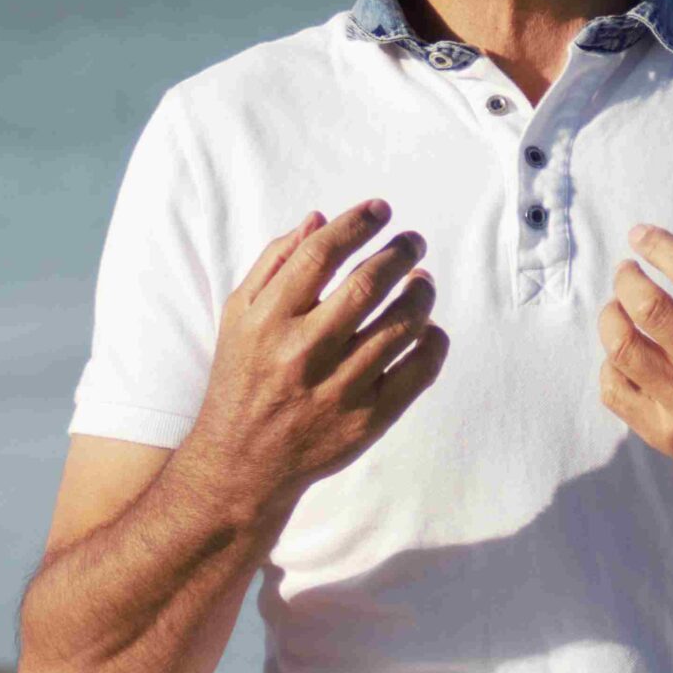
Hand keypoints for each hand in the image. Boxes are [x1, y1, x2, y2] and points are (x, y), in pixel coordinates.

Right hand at [182, 198, 448, 510]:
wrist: (243, 462)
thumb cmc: (243, 378)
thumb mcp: (239, 316)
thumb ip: (274, 264)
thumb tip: (318, 219)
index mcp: (268, 321)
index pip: (319, 255)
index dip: (356, 224)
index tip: (380, 210)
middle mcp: (303, 353)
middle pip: (367, 285)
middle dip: (399, 253)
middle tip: (413, 242)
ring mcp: (339, 388)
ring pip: (400, 326)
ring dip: (421, 293)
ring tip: (423, 281)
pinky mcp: (367, 419)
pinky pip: (418, 372)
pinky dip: (433, 343)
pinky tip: (430, 329)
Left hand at [597, 216, 672, 504]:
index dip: (659, 245)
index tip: (641, 234)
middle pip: (649, 307)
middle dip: (627, 276)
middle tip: (627, 270)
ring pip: (622, 347)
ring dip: (610, 315)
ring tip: (618, 306)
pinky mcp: (668, 437)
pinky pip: (615, 390)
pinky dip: (610, 363)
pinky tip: (627, 353)